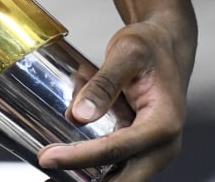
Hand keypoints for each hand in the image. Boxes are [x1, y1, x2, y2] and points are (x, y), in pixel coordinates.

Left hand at [37, 14, 191, 178]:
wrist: (167, 46)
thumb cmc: (151, 47)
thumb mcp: (127, 53)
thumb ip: (104, 84)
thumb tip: (79, 116)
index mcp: (164, 123)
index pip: (117, 149)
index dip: (79, 157)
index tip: (48, 158)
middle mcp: (164, 145)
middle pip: (124, 179)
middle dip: (86, 181)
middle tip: (49, 174)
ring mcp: (154, 152)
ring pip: (120, 178)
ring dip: (89, 177)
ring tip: (53, 173)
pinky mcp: (143, 151)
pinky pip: (117, 166)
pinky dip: (92, 168)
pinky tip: (67, 163)